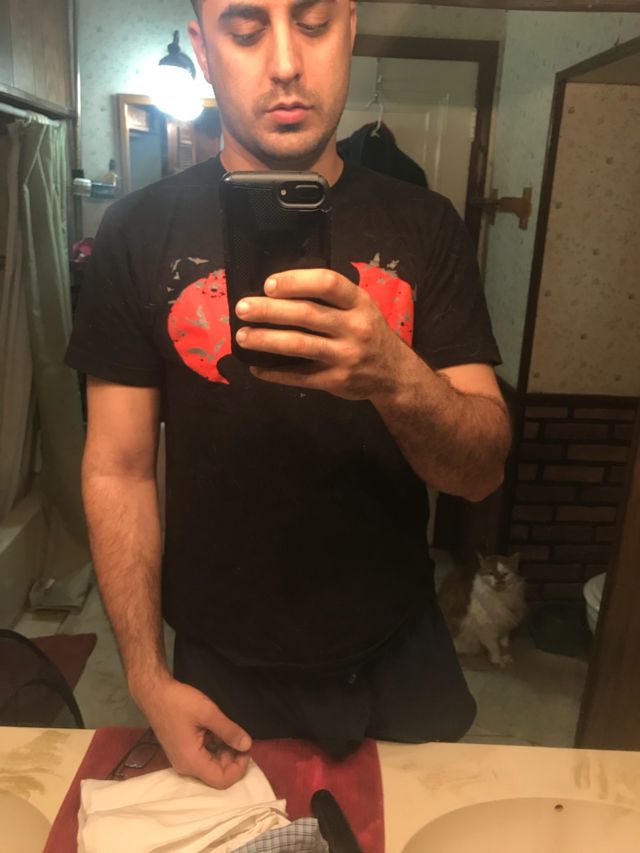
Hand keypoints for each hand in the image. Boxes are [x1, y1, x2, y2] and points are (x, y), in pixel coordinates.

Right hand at [134, 674, 251, 788]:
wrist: (154, 694)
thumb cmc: (179, 702)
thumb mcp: (208, 713)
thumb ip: (229, 731)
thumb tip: (247, 745)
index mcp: (192, 761)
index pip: (222, 780)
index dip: (239, 767)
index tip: (246, 746)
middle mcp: (186, 767)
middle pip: (217, 774)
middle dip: (233, 758)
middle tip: (239, 735)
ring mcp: (183, 760)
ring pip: (211, 765)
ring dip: (224, 751)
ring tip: (228, 730)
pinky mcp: (182, 751)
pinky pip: (203, 757)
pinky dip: (214, 747)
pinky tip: (216, 730)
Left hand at [234, 269, 408, 400]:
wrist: (394, 374)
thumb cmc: (369, 333)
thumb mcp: (361, 308)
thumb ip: (332, 299)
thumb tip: (279, 291)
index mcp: (359, 302)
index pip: (327, 283)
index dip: (295, 282)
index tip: (269, 285)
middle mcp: (354, 327)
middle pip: (306, 314)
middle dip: (269, 310)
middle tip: (242, 308)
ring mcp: (346, 356)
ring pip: (299, 345)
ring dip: (265, 340)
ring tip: (243, 336)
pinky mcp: (336, 380)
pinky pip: (299, 376)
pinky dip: (274, 372)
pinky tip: (257, 367)